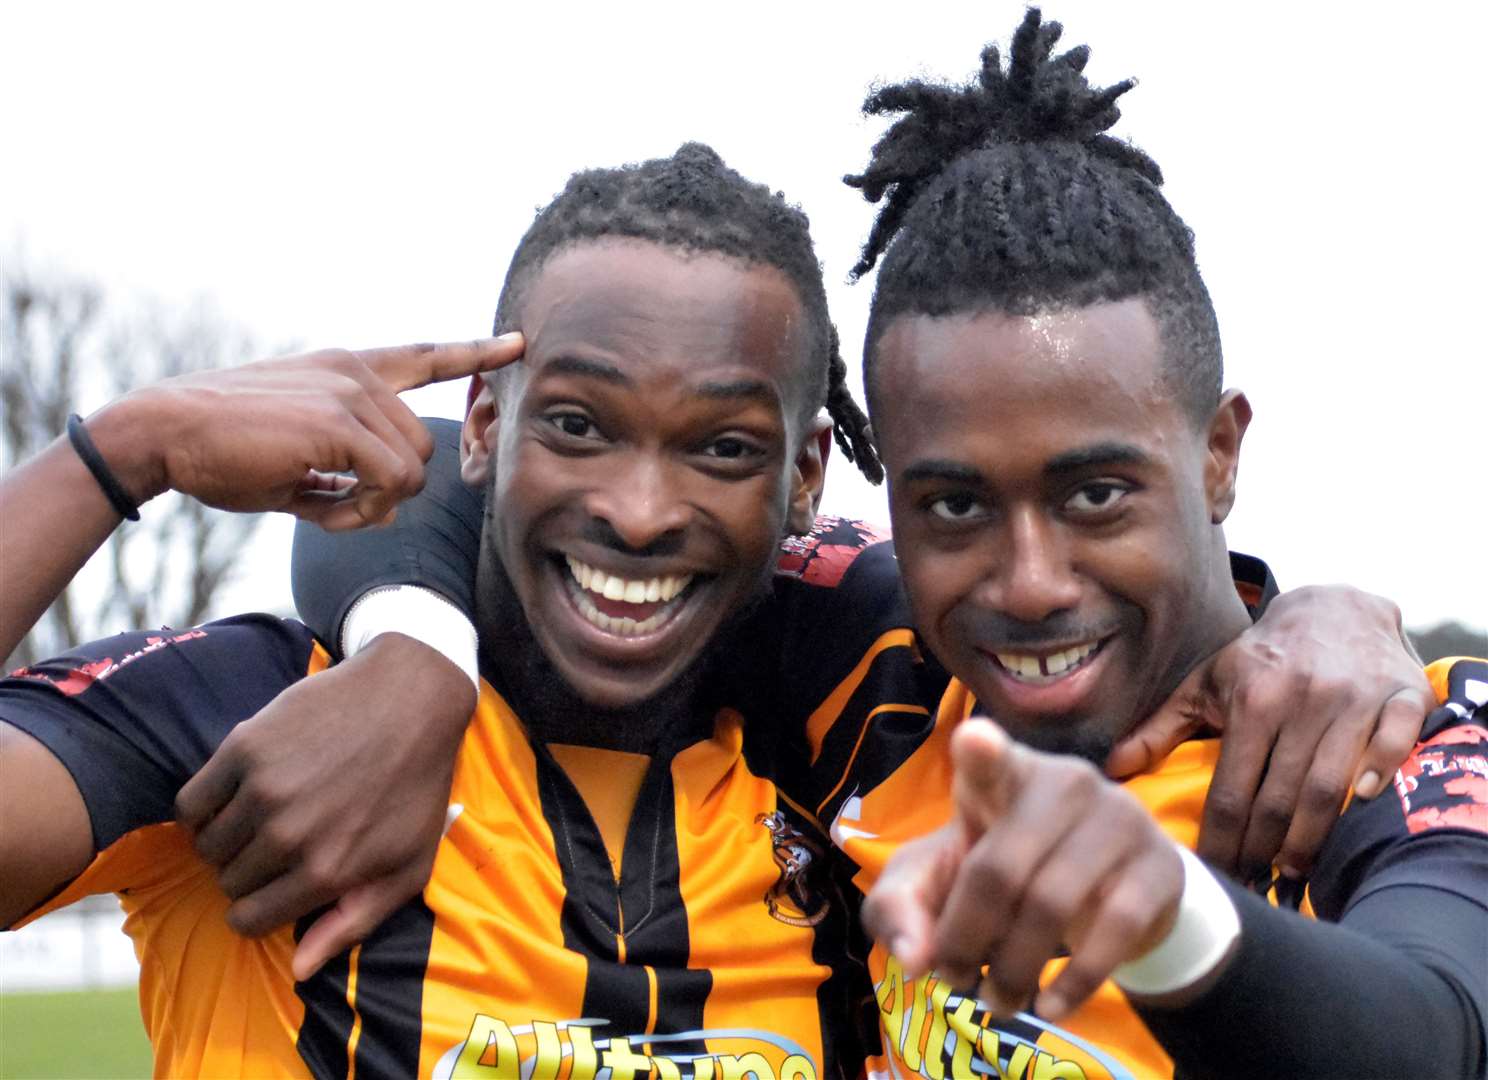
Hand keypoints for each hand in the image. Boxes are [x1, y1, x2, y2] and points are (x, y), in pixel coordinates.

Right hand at [86, 335, 523, 529]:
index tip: (517, 343)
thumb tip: (386, 502)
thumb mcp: (297, 451)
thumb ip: (348, 464)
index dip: (475, 352)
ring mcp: (350, 394)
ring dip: (375, 505)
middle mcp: (356, 373)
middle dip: (391, 490)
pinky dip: (362, 512)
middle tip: (336, 504)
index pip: (425, 355)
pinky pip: (391, 484)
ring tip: (321, 503)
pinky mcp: (339, 424)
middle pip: (424, 446)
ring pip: (414, 470)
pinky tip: (319, 509)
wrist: (164, 433)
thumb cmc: (222, 449)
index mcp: (346, 368)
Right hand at [174, 634, 474, 979]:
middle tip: (274, 845)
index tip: (270, 890)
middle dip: (246, 873)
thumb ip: (352, 924)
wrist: (410, 699)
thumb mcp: (407, 866)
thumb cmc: (415, 787)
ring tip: (257, 819)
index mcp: (327, 872)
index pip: (248, 920)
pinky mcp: (245, 747)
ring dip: (224, 840)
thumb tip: (300, 970)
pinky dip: (202, 808)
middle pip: (227, 882)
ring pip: (206, 845)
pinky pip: (191, 801)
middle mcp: (289, 835)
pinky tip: (231, 798)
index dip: (255, 910)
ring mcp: (264, 789)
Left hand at [864, 719, 1182, 1020]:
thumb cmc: (1001, 870)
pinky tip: (1050, 1006)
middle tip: (955, 980)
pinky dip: (1076, 982)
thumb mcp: (935, 884)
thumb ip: (901, 909)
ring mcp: (1117, 819)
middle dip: (966, 937)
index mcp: (1001, 773)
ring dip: (1015, 968)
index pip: (988, 755)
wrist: (1104, 891)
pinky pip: (1115, 930)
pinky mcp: (1158, 865)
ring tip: (996, 1001)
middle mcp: (1063, 782)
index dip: (981, 750)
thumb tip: (915, 958)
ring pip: (1052, 904)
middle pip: (999, 868)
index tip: (974, 741)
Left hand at [1106, 585, 1432, 879]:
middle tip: (1254, 882)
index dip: (1222, 840)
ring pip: (1329, 786)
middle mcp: (1301, 699)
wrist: (1336, 607)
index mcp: (1251, 699)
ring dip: (1310, 838)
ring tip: (1293, 870)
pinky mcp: (1401, 696)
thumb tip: (1112, 767)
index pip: (1231, 789)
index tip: (1215, 873)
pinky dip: (1379, 777)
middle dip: (1262, 850)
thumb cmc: (1263, 658)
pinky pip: (1394, 745)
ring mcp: (1354, 699)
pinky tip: (1359, 808)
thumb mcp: (1207, 682)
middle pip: (1278, 798)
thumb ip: (1161, 727)